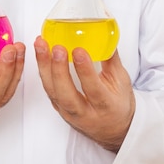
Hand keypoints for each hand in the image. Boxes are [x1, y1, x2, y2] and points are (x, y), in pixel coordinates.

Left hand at [34, 36, 134, 152]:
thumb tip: (106, 34)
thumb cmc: (118, 104)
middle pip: (66, 94)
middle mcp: (85, 114)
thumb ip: (112, 59)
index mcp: (106, 106)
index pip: (93, 89)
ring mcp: (69, 114)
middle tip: (56, 47)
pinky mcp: (59, 109)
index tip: (78, 51)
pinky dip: (43, 72)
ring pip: (52, 92)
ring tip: (41, 45)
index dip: (85, 71)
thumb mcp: (122, 82)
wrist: (113, 129)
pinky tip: (40, 55)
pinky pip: (48, 91)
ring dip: (45, 67)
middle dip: (59, 70)